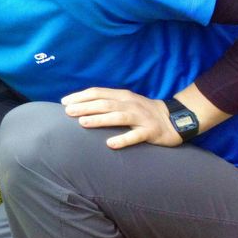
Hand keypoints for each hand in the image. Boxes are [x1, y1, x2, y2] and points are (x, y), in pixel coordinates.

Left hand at [61, 87, 180, 148]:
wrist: (174, 119)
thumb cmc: (142, 111)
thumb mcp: (125, 101)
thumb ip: (107, 101)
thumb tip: (79, 105)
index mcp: (122, 95)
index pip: (98, 93)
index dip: (80, 96)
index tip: (64, 102)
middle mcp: (130, 104)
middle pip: (105, 104)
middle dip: (85, 107)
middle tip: (68, 112)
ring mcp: (141, 118)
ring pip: (118, 117)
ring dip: (99, 120)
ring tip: (83, 123)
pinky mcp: (150, 132)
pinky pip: (135, 136)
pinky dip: (123, 139)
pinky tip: (110, 144)